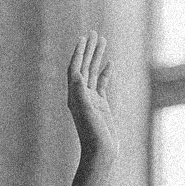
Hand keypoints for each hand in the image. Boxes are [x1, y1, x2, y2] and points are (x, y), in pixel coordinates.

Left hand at [67, 32, 115, 168]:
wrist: (100, 152)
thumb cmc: (93, 134)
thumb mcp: (86, 112)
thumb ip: (81, 92)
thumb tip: (77, 74)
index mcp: (74, 95)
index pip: (75, 68)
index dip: (79, 52)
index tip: (85, 37)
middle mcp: (80, 95)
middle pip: (84, 66)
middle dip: (89, 49)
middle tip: (95, 32)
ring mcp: (91, 99)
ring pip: (94, 73)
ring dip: (97, 57)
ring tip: (103, 41)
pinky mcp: (100, 105)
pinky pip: (102, 84)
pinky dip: (105, 72)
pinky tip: (110, 63)